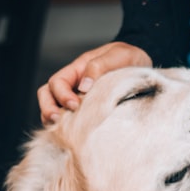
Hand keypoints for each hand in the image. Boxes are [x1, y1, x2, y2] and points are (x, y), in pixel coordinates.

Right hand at [37, 42, 152, 122]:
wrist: (142, 67)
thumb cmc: (129, 58)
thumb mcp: (119, 55)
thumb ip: (99, 66)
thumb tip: (83, 86)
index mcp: (78, 69)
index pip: (57, 82)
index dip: (61, 94)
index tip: (75, 105)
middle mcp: (74, 85)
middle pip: (47, 95)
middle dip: (48, 108)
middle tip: (58, 120)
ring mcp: (78, 98)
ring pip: (54, 109)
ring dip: (53, 120)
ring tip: (63, 131)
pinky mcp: (86, 112)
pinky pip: (69, 120)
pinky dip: (67, 128)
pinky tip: (75, 135)